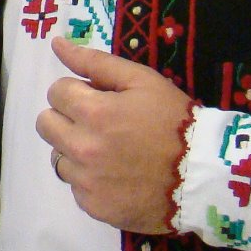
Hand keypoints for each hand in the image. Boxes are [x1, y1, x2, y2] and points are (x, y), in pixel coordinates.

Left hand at [38, 37, 193, 233]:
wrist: (204, 177)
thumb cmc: (175, 122)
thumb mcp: (142, 80)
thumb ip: (95, 62)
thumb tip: (56, 43)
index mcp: (93, 113)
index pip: (56, 92)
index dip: (77, 91)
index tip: (99, 99)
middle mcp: (82, 148)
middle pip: (46, 125)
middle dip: (66, 118)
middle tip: (98, 124)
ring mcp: (87, 181)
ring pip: (57, 157)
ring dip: (76, 151)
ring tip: (111, 152)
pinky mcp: (94, 207)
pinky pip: (76, 187)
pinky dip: (90, 180)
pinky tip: (117, 176)